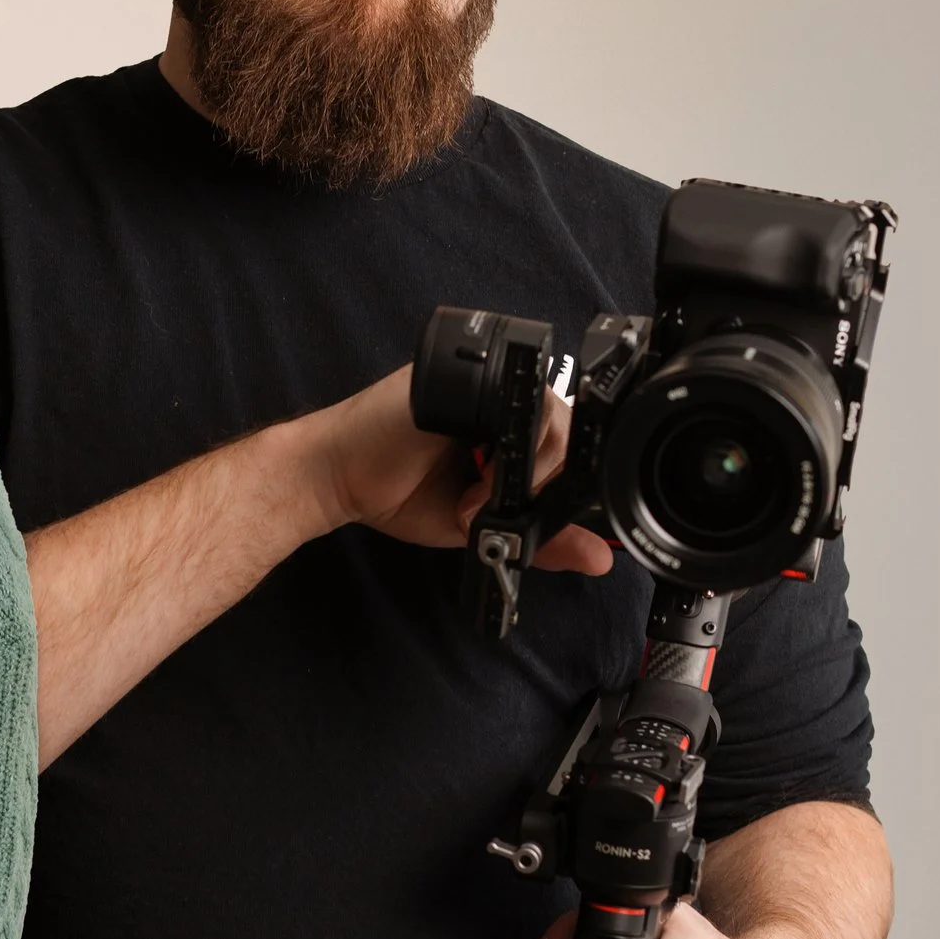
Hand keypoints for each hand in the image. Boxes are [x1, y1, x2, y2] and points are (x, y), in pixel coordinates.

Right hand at [313, 368, 614, 578]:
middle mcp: (501, 401)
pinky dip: (511, 445)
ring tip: (472, 501)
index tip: (532, 518)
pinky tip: (477, 472)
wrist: (338, 476)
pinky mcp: (468, 378)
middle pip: (564, 429)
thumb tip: (601, 560)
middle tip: (486, 513)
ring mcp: (486, 384)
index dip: (561, 482)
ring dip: (525, 472)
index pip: (565, 446)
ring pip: (550, 414)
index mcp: (508, 430)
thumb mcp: (479, 527)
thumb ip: (540, 540)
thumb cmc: (396, 492)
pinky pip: (517, 401)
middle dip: (541, 484)